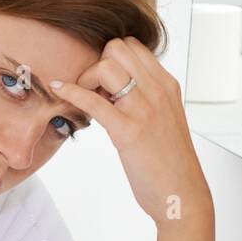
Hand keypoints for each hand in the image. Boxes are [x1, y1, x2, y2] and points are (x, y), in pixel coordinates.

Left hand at [51, 37, 213, 226]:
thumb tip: (118, 94)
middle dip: (97, 63)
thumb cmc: (170, 165)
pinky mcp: (129, 131)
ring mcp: (144, 109)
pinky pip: (93, 101)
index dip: (111, 58)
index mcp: (167, 85)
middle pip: (117, 47)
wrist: (183, 195)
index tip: (104, 84)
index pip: (133, 45)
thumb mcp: (164, 121)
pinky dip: (71, 92)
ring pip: (106, 66)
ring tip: (85, 99)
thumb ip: (147, 102)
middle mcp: (158, 90)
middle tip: (92, 91)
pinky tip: (58, 89)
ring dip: (86, 78)